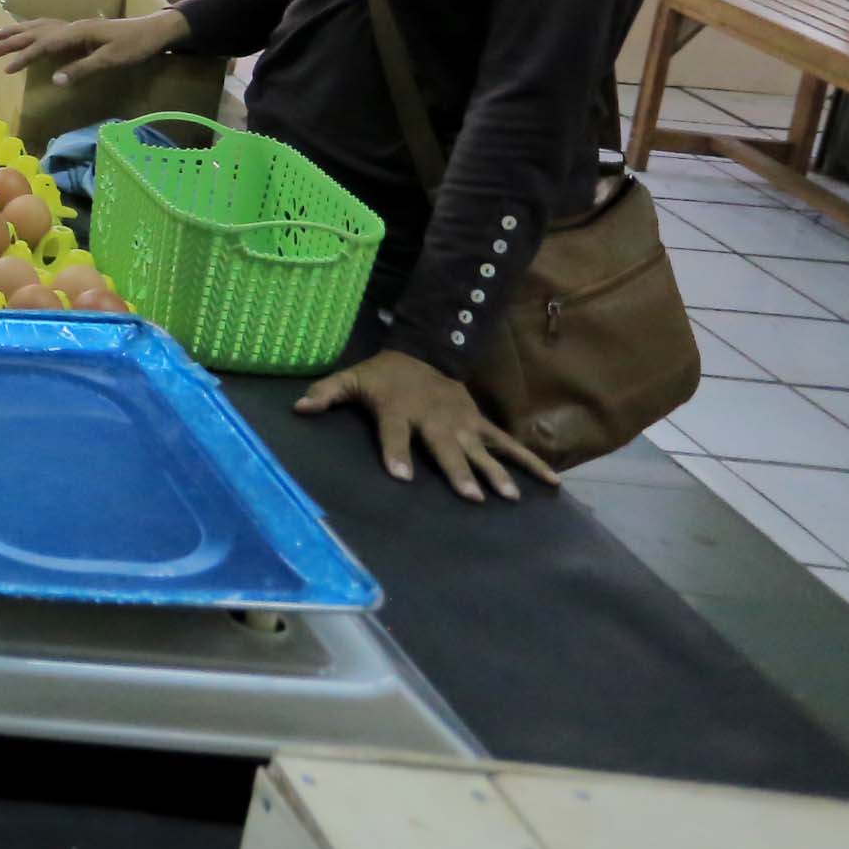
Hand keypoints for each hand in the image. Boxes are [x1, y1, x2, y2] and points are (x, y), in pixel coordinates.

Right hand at [0, 7, 188, 84]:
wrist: (155, 30)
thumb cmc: (135, 46)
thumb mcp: (111, 60)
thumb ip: (83, 69)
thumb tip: (56, 80)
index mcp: (76, 32)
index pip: (43, 45)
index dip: (24, 56)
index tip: (6, 69)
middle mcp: (71, 25)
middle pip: (35, 32)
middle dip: (10, 41)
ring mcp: (75, 25)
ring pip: (39, 26)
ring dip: (17, 31)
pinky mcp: (80, 28)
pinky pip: (48, 25)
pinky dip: (33, 28)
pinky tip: (29, 32)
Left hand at [299, 349, 559, 502]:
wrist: (425, 350)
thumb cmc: (383, 375)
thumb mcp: (352, 379)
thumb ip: (326, 394)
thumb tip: (298, 408)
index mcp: (399, 411)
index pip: (394, 435)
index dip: (395, 453)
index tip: (400, 476)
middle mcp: (434, 420)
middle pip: (446, 449)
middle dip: (457, 471)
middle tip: (470, 496)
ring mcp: (462, 424)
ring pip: (481, 450)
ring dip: (495, 472)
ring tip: (509, 497)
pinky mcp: (480, 424)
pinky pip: (508, 444)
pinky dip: (530, 462)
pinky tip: (551, 484)